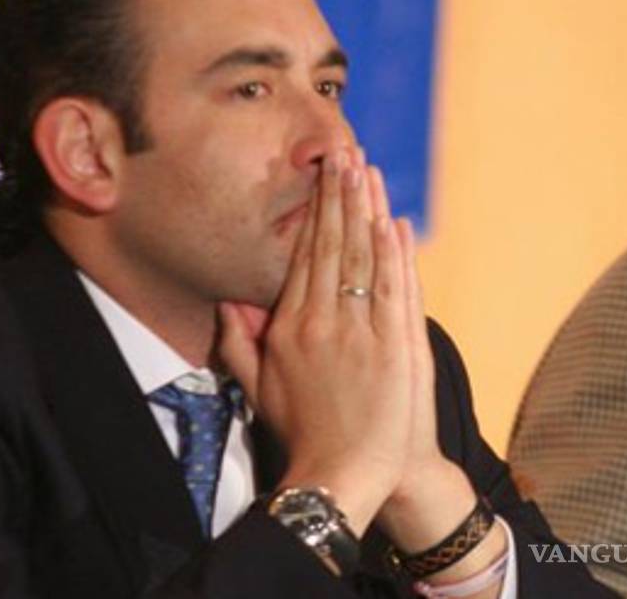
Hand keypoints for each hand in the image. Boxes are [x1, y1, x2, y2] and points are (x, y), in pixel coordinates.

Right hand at [219, 147, 437, 533]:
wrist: (343, 473)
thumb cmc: (302, 433)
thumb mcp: (257, 388)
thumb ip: (238, 342)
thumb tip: (230, 301)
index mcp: (290, 327)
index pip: (304, 257)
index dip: (314, 213)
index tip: (320, 179)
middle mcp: (322, 322)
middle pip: (333, 246)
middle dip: (339, 196)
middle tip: (343, 152)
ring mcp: (361, 333)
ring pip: (364, 258)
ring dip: (366, 210)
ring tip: (368, 171)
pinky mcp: (394, 348)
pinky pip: (395, 289)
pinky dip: (396, 253)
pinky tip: (394, 221)